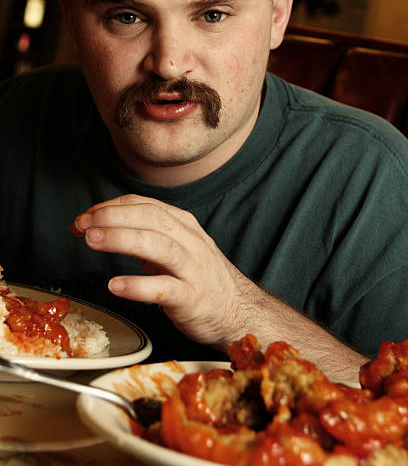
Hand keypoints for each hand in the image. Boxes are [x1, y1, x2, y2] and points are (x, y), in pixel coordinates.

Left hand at [72, 194, 254, 349]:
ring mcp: (193, 269)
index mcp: (183, 225)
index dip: (110, 207)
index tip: (84, 217)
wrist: (237, 311)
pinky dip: (138, 286)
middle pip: (151, 219)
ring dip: (122, 240)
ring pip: (158, 246)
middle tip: (82, 225)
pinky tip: (115, 285)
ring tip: (92, 241)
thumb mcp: (176, 248)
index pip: (144, 206)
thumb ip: (145, 236)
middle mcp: (190, 241)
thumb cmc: (200, 279)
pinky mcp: (192, 299)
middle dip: (113, 217)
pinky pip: (165, 289)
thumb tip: (101, 226)